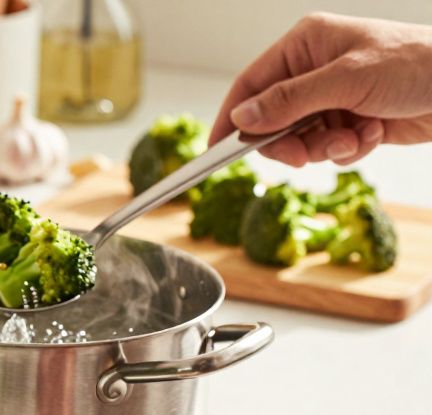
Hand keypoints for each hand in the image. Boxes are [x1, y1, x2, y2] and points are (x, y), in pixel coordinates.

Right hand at [211, 13, 431, 165]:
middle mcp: (314, 68)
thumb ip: (289, 100)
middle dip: (291, 142)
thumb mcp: (346, 80)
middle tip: (304, 157)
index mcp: (306, 44)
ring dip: (326, 148)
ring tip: (356, 138)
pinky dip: (350, 148)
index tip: (216, 151)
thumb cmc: (416, 65)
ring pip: (302, 138)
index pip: (251, 84)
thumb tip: (242, 118)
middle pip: (273, 119)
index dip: (232, 118)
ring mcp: (334, 95)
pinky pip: (330, 146)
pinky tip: (374, 133)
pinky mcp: (353, 118)